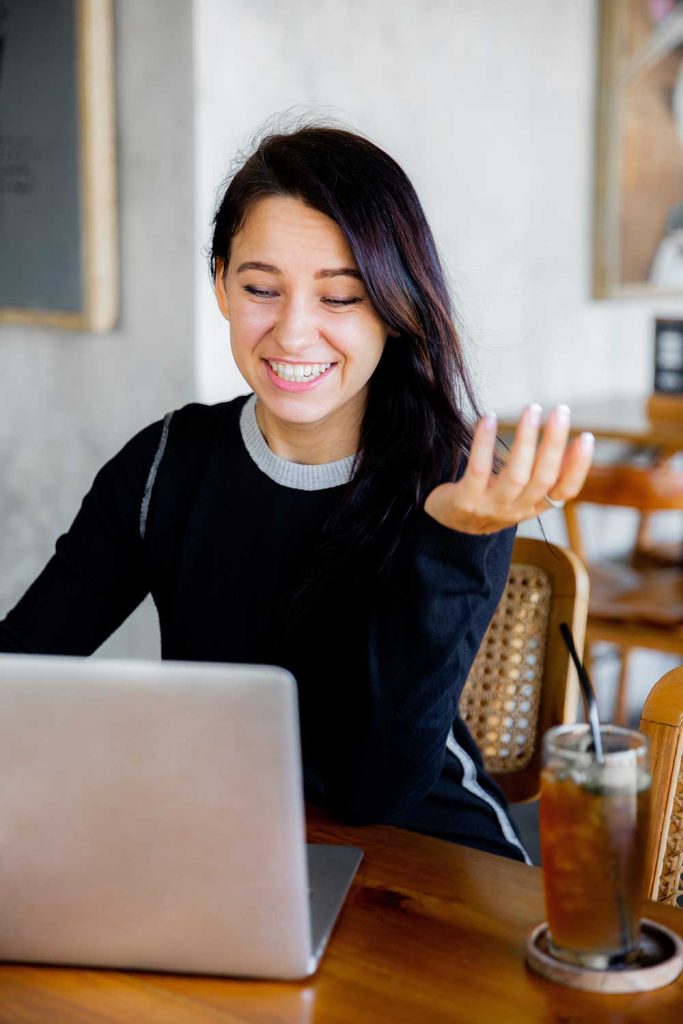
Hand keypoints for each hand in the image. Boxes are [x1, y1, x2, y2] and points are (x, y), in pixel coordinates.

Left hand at [423, 404, 594, 534]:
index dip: (578, 467)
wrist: (447, 525)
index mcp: (534, 506)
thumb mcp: (520, 493)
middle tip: (560, 411)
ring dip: (526, 440)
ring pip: (516, 475)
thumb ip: (544, 474)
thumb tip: (574, 443)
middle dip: (554, 443)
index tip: (586, 437)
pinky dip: (484, 443)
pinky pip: (478, 469)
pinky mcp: (465, 501)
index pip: (565, 491)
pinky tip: (488, 417)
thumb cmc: (488, 499)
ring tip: (532, 410)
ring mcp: (490, 507)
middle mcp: (516, 510)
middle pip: (543, 478)